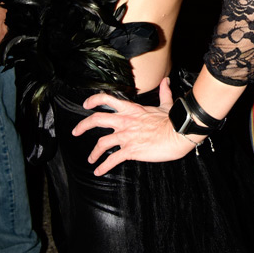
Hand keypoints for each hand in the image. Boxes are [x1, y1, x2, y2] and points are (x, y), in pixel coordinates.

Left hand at [73, 78, 199, 173]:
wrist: (178, 133)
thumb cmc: (173, 120)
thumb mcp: (166, 104)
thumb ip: (163, 92)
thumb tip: (166, 81)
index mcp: (131, 109)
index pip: (106, 100)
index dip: (93, 101)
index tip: (86, 105)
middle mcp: (124, 121)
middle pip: (96, 120)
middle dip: (83, 126)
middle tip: (75, 131)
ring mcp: (126, 136)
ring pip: (101, 144)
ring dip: (93, 153)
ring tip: (91, 159)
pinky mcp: (130, 150)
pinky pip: (112, 160)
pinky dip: (103, 167)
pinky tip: (99, 171)